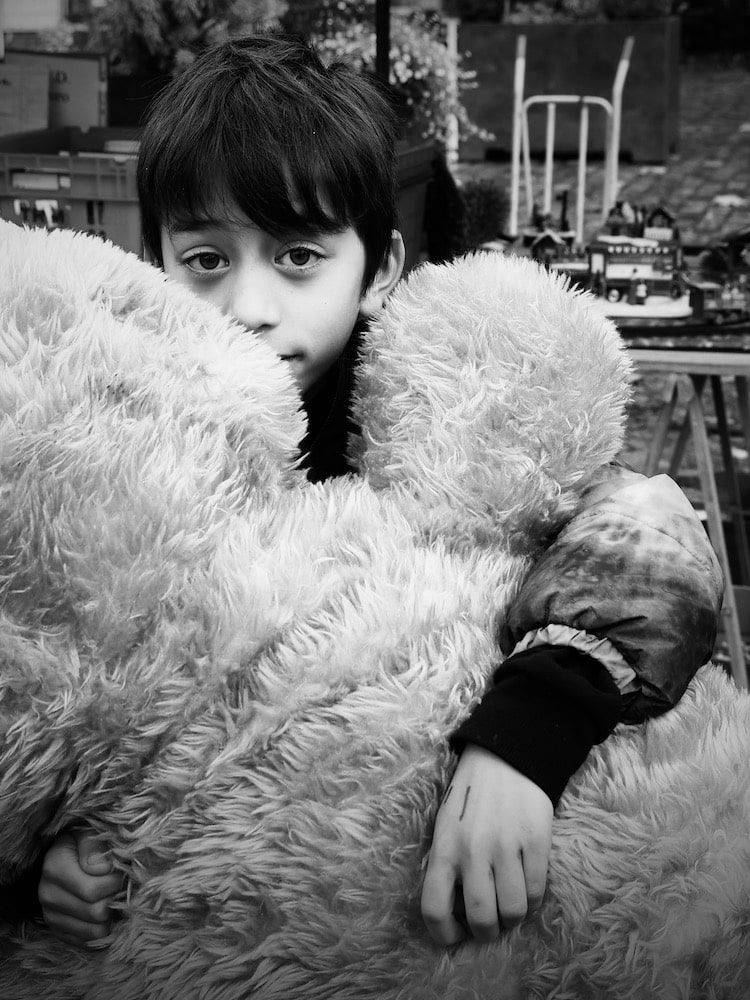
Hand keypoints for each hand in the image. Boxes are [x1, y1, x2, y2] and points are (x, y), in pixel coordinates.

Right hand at [38, 829, 122, 944]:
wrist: (67, 853)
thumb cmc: (83, 842)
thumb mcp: (88, 833)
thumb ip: (94, 846)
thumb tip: (101, 869)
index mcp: (54, 867)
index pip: (93, 890)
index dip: (115, 882)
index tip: (121, 871)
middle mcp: (48, 894)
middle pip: (96, 913)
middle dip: (116, 900)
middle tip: (122, 887)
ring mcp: (51, 915)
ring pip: (95, 932)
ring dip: (112, 917)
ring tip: (115, 899)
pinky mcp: (58, 930)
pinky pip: (87, 942)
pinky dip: (102, 931)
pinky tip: (107, 914)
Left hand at [421, 744, 552, 945]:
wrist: (506, 756)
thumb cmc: (470, 796)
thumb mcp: (445, 826)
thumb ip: (447, 865)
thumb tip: (454, 912)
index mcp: (444, 848)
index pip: (433, 909)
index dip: (443, 935)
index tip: (455, 936)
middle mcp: (473, 851)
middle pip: (481, 920)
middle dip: (487, 931)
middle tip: (490, 922)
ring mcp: (506, 847)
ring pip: (513, 912)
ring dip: (513, 916)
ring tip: (510, 902)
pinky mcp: (536, 841)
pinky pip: (538, 892)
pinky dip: (533, 899)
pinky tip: (526, 885)